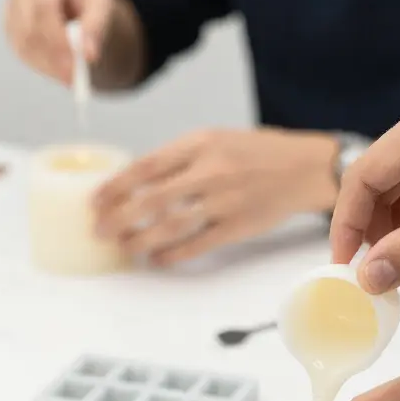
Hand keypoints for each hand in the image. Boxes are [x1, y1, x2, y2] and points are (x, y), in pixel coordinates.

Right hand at [4, 0, 122, 84]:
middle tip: (74, 78)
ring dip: (48, 64)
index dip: (58, 37)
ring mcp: (12, 6)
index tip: (77, 60)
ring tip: (72, 76)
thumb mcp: (103, 9)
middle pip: (31, 26)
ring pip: (24, 43)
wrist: (82, 12)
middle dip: (54, 56)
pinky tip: (60, 70)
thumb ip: (96, 28)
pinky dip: (42, 66)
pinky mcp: (10, 28)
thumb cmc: (92, 5)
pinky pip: (22, 52)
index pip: (44, 6)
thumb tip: (88, 55)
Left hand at [93, 128, 339, 264]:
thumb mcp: (215, 140)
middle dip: (119, 218)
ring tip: (124, 247)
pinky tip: (157, 259)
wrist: (304, 168)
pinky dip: (173, 254)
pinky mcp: (239, 226)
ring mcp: (225, 200)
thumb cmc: (256, 153)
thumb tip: (136, 183)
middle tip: (100, 231)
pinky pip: (198, 244)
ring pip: (171, 225)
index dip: (115, 187)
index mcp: (200, 144)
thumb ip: (179, 158)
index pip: (146, 167)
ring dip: (141, 240)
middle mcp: (211, 171)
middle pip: (152, 199)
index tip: (95, 201)